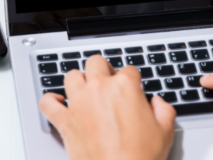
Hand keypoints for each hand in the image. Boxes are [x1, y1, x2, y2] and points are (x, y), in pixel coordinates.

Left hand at [39, 55, 176, 159]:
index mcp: (125, 87)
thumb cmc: (140, 158)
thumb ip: (164, 110)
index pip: (129, 70)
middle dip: (103, 71)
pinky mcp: (65, 121)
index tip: (132, 89)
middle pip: (96, 63)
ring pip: (71, 76)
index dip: (132, 80)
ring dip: (79, 81)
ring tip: (85, 91)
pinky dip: (51, 101)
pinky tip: (59, 104)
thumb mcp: (165, 132)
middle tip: (108, 84)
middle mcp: (99, 89)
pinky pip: (48, 103)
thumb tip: (157, 103)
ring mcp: (79, 104)